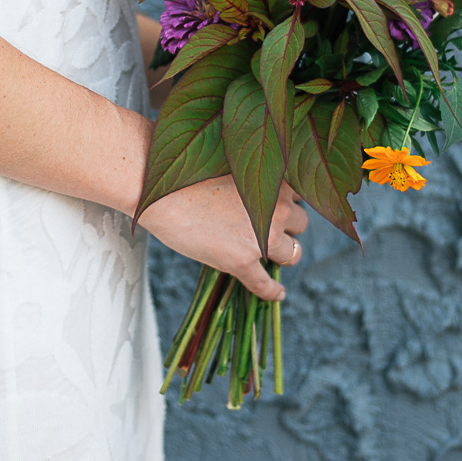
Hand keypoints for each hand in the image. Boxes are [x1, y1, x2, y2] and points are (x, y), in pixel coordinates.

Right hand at [136, 177, 307, 300]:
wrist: (160, 193)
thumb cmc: (184, 174)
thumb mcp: (227, 166)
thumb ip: (249, 180)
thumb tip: (255, 193)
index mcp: (271, 180)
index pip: (297, 195)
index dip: (287, 204)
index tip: (278, 210)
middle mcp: (275, 207)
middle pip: (301, 223)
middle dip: (288, 228)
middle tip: (271, 232)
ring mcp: (261, 236)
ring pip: (293, 253)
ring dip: (286, 255)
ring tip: (274, 259)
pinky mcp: (243, 261)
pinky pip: (266, 283)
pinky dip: (272, 291)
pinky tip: (277, 293)